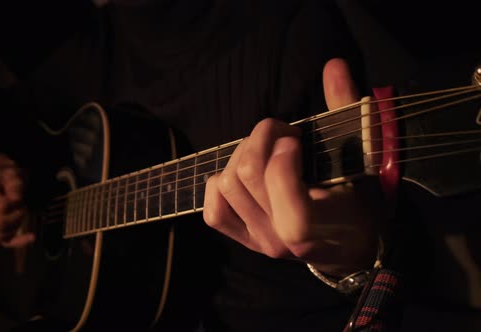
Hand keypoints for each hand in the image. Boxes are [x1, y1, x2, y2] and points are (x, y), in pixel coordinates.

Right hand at [0, 154, 34, 247]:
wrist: (5, 181)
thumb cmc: (9, 177)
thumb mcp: (13, 173)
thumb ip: (14, 182)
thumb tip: (14, 197)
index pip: (1, 207)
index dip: (15, 203)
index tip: (19, 196)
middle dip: (16, 216)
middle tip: (22, 206)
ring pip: (0, 235)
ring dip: (17, 225)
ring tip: (21, 212)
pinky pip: (4, 242)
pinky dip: (19, 242)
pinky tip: (32, 236)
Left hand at [203, 58, 379, 276]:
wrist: (347, 246)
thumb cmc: (359, 200)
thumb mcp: (362, 158)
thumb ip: (347, 111)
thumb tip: (333, 65)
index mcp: (319, 225)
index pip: (286, 199)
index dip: (282, 161)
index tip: (294, 141)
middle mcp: (282, 239)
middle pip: (246, 177)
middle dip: (260, 140)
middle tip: (282, 134)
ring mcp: (259, 241)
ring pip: (226, 185)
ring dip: (241, 155)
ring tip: (267, 151)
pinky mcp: (243, 240)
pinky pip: (213, 211)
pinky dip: (220, 185)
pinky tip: (245, 175)